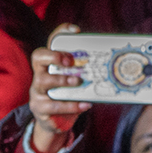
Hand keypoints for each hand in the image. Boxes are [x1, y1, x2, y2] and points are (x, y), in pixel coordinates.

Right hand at [26, 26, 88, 152]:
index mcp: (51, 63)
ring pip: (43, 80)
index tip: (77, 30)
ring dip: (62, 80)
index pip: (52, 42)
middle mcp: (40, 73)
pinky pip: (52, 105)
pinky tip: (84, 104)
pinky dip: (70, 105)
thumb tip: (114, 60)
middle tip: (70, 60)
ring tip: (78, 82)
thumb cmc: (70, 96)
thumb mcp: (78, 80)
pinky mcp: (39, 107)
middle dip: (54, 55)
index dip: (61, 33)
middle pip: (38, 57)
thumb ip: (87, 70)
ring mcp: (37, 90)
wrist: (57, 122)